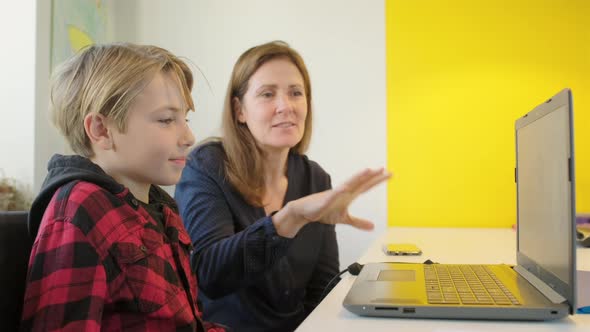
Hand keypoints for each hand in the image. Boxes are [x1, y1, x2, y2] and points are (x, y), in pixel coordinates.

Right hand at [272, 168, 391, 237]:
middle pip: (361, 182)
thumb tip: (373, 226)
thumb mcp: (344, 219)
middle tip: (384, 168)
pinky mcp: (325, 200)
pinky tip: (345, 188)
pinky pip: (333, 196)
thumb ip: (359, 222)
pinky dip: (339, 192)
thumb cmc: (324, 211)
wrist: (305, 212)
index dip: (378, 180)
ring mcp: (335, 194)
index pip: (366, 186)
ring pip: (348, 184)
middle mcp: (344, 192)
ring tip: (368, 170)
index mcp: (349, 195)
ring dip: (358, 177)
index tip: (389, 174)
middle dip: (372, 176)